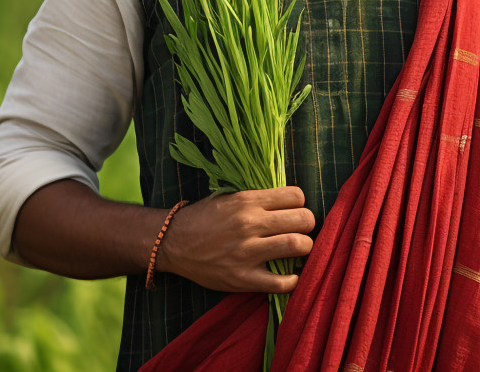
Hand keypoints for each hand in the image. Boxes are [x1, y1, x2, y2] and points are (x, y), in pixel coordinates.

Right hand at [156, 187, 314, 292]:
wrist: (172, 243)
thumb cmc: (204, 217)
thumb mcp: (230, 196)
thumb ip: (259, 198)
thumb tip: (292, 200)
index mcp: (248, 201)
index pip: (296, 196)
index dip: (300, 203)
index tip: (293, 211)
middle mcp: (249, 224)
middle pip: (303, 219)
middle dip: (307, 224)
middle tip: (300, 231)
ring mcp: (246, 253)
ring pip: (298, 246)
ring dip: (305, 248)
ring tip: (297, 250)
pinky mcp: (242, 278)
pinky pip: (281, 283)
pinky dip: (292, 281)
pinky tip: (290, 276)